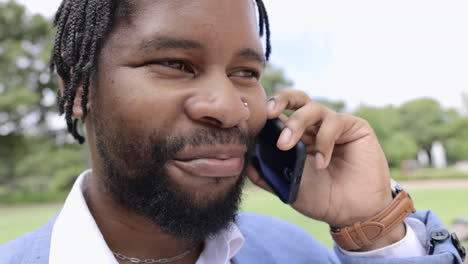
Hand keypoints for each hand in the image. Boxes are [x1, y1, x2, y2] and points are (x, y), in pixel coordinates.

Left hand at [247, 90, 393, 228]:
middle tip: (269, 114)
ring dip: (296, 124)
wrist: (353, 214)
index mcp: (298, 136)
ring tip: (286, 145)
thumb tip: (246, 164)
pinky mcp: (355, 127)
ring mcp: (334, 125)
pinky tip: (321, 163)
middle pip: (296, 99)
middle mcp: (315, 126)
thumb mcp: (289, 188)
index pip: (281, 112)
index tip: (255, 119)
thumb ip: (268, 177)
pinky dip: (324, 141)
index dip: (268, 109)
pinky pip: (334, 122)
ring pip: (312, 108)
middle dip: (280, 101)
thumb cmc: (322, 199)